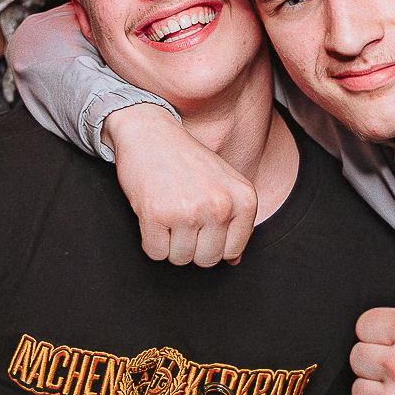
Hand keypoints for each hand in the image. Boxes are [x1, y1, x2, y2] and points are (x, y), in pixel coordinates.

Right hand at [109, 103, 256, 265]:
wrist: (149, 132)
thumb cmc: (186, 159)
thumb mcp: (223, 184)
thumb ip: (235, 221)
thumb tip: (235, 262)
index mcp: (244, 199)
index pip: (232, 251)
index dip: (212, 241)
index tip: (200, 219)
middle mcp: (221, 206)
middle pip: (207, 260)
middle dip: (190, 245)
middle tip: (181, 215)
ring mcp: (189, 211)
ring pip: (180, 259)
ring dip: (169, 242)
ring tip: (168, 210)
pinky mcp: (156, 214)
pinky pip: (155, 253)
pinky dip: (150, 240)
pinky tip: (153, 213)